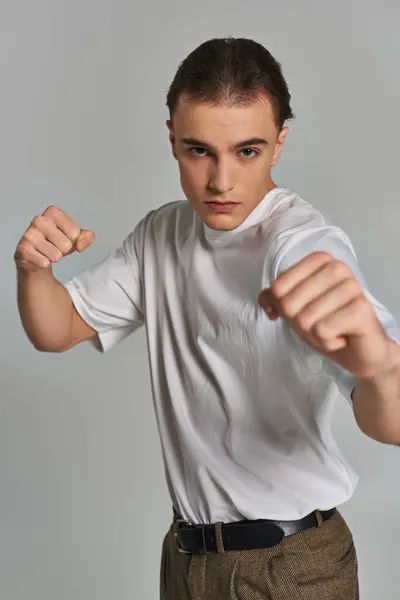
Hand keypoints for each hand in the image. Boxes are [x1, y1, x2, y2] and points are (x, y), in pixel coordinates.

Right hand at [14, 205, 94, 271]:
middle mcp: (39, 220)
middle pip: (66, 245)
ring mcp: (29, 234)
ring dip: (54, 257)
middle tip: (54, 246)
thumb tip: (81, 243)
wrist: (37, 257)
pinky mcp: (23, 249)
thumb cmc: (57, 243)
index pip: (75, 233)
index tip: (64, 237)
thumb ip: (86, 237)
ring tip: (46, 251)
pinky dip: (45, 263)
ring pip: (56, 255)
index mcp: (53, 212)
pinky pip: (44, 262)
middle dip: (64, 250)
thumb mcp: (75, 238)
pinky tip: (39, 257)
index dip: (73, 240)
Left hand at [258, 252, 396, 379]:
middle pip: (289, 304)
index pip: (277, 287)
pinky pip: (322, 330)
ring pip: (304, 319)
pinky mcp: (361, 309)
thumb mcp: (295, 310)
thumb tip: (266, 302)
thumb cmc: (327, 325)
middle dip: (299, 324)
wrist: (360, 351)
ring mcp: (351, 287)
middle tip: (320, 324)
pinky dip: (327, 342)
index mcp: (319, 261)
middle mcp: (337, 268)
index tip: (302, 312)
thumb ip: (274, 298)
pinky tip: (342, 337)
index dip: (282, 308)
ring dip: (314, 335)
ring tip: (333, 331)